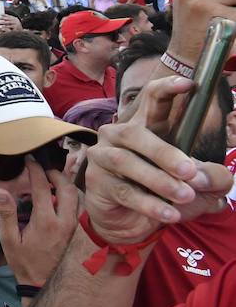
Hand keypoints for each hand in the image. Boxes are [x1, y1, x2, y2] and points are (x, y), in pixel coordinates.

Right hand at [0, 158, 79, 286]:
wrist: (42, 283)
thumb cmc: (23, 261)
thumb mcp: (8, 239)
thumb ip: (6, 214)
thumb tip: (1, 191)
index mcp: (45, 221)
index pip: (43, 187)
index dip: (35, 170)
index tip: (29, 161)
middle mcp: (64, 222)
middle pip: (67, 187)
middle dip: (56, 173)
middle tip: (44, 168)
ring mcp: (74, 227)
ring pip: (77, 196)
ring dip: (66, 184)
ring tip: (52, 179)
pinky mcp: (77, 231)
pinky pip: (79, 207)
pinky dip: (72, 196)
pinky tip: (61, 196)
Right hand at [84, 75, 233, 243]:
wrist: (129, 222)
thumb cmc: (162, 192)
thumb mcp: (197, 184)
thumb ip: (211, 177)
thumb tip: (203, 177)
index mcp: (145, 126)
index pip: (152, 98)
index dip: (166, 88)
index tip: (188, 84)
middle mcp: (118, 134)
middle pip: (136, 132)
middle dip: (164, 152)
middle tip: (190, 172)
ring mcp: (103, 156)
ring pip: (126, 161)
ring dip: (158, 179)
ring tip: (184, 196)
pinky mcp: (95, 180)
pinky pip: (122, 190)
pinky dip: (149, 203)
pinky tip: (169, 213)